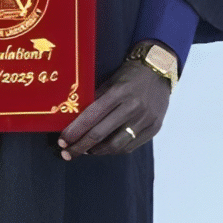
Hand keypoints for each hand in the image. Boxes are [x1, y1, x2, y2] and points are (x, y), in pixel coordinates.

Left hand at [57, 46, 173, 159]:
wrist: (160, 69)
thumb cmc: (130, 73)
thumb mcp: (112, 80)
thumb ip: (96, 98)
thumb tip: (75, 117)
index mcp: (119, 92)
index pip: (92, 116)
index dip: (75, 130)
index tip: (62, 140)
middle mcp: (132, 107)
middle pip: (101, 134)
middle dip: (81, 146)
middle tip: (66, 152)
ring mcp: (145, 120)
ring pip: (116, 145)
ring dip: (97, 151)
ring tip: (84, 151)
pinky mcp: (154, 128)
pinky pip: (130, 146)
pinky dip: (114, 150)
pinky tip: (104, 149)